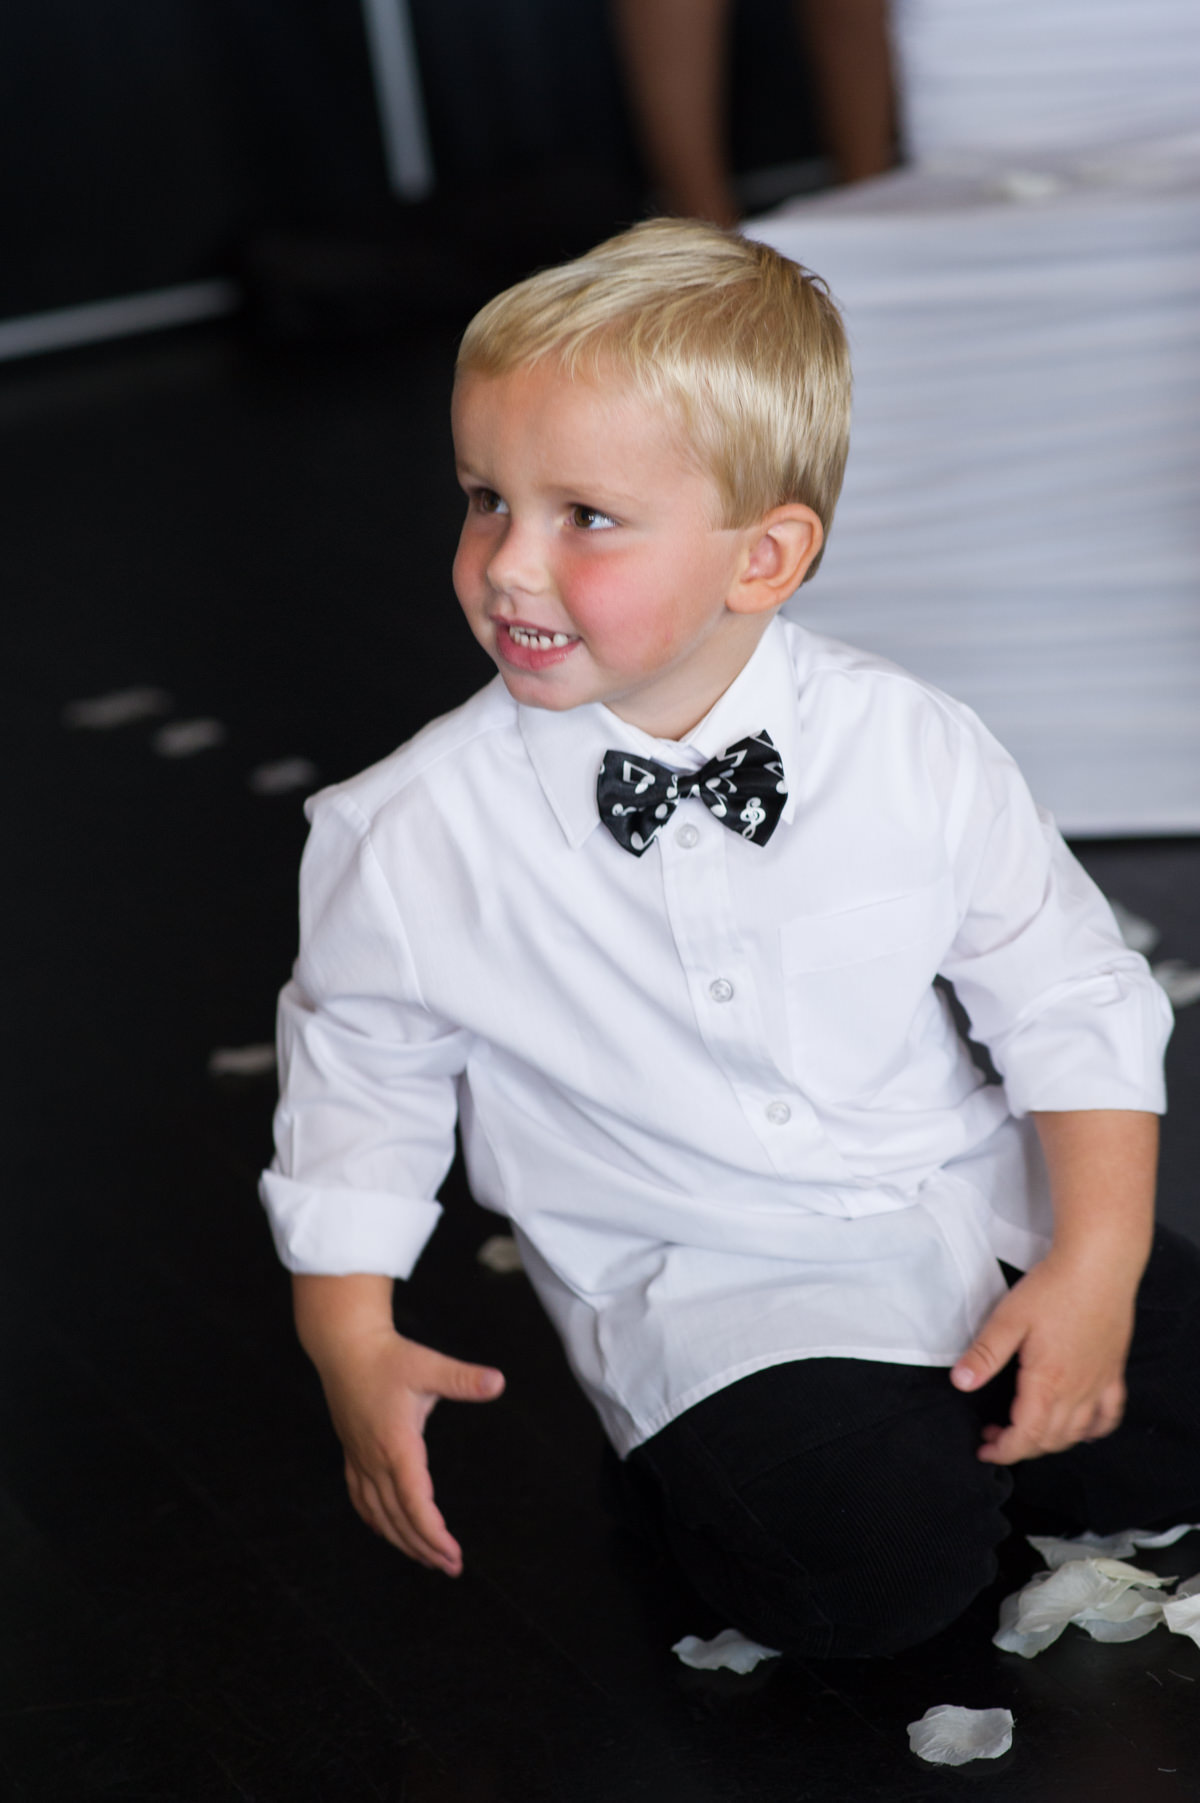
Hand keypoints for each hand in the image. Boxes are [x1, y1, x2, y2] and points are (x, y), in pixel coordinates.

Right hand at [319, 1328, 504, 1573]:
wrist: (344, 1346)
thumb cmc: (389, 1357)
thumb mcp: (430, 1365)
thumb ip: (464, 1378)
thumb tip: (499, 1382)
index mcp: (397, 1445)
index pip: (415, 1504)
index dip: (433, 1534)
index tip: (454, 1554)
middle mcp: (375, 1459)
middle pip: (398, 1518)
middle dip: (424, 1548)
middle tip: (451, 1568)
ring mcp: (360, 1458)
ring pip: (378, 1514)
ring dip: (402, 1540)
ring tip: (427, 1559)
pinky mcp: (352, 1453)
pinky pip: (361, 1499)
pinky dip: (376, 1521)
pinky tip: (386, 1530)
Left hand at [949, 1252, 1134, 1464]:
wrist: (1099, 1265)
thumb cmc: (1053, 1288)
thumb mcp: (1008, 1318)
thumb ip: (984, 1355)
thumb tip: (960, 1383)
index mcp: (1048, 1383)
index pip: (1026, 1435)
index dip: (1004, 1451)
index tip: (985, 1450)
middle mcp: (1077, 1391)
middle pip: (1050, 1439)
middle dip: (1021, 1447)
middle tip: (995, 1434)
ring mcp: (1099, 1383)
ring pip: (1077, 1433)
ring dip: (1051, 1441)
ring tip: (1027, 1430)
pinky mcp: (1113, 1372)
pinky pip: (1109, 1415)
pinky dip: (1093, 1430)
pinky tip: (1080, 1428)